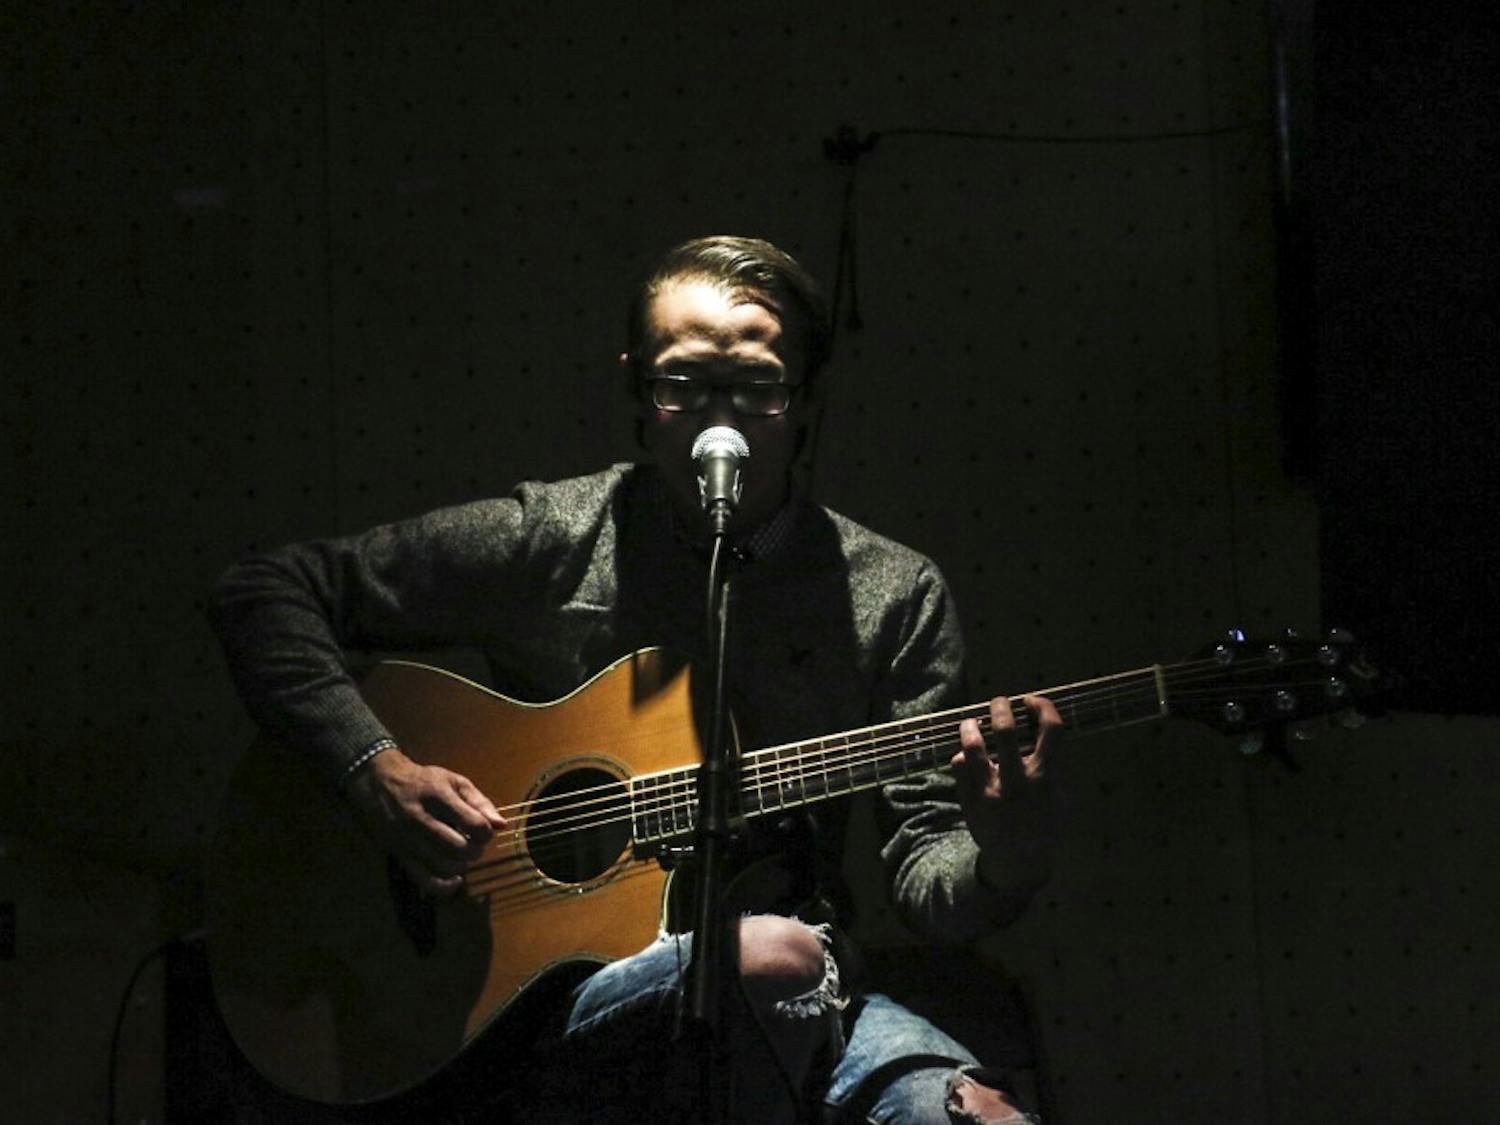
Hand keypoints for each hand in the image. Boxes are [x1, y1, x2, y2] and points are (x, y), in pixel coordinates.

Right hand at [344, 747, 506, 895]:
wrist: (380, 783)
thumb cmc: (423, 781)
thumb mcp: (454, 781)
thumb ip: (480, 802)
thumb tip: (502, 825)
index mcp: (438, 796)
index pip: (474, 824)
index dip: (486, 833)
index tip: (483, 830)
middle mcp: (420, 819)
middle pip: (459, 848)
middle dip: (475, 850)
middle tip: (474, 844)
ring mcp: (407, 839)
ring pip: (443, 865)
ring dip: (462, 865)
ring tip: (462, 854)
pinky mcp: (398, 854)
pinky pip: (424, 879)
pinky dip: (444, 886)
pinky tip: (456, 879)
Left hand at [952, 694, 1061, 891]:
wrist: (1019, 862)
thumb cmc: (1044, 825)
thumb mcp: (1061, 797)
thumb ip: (1055, 765)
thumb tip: (1045, 727)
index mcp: (1045, 776)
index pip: (1051, 728)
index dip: (1042, 706)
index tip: (1031, 701)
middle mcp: (1017, 779)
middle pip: (1005, 728)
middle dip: (1000, 706)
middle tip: (998, 702)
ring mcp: (990, 789)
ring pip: (973, 744)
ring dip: (970, 725)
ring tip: (972, 722)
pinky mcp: (970, 799)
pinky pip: (958, 765)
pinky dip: (961, 755)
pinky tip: (966, 755)